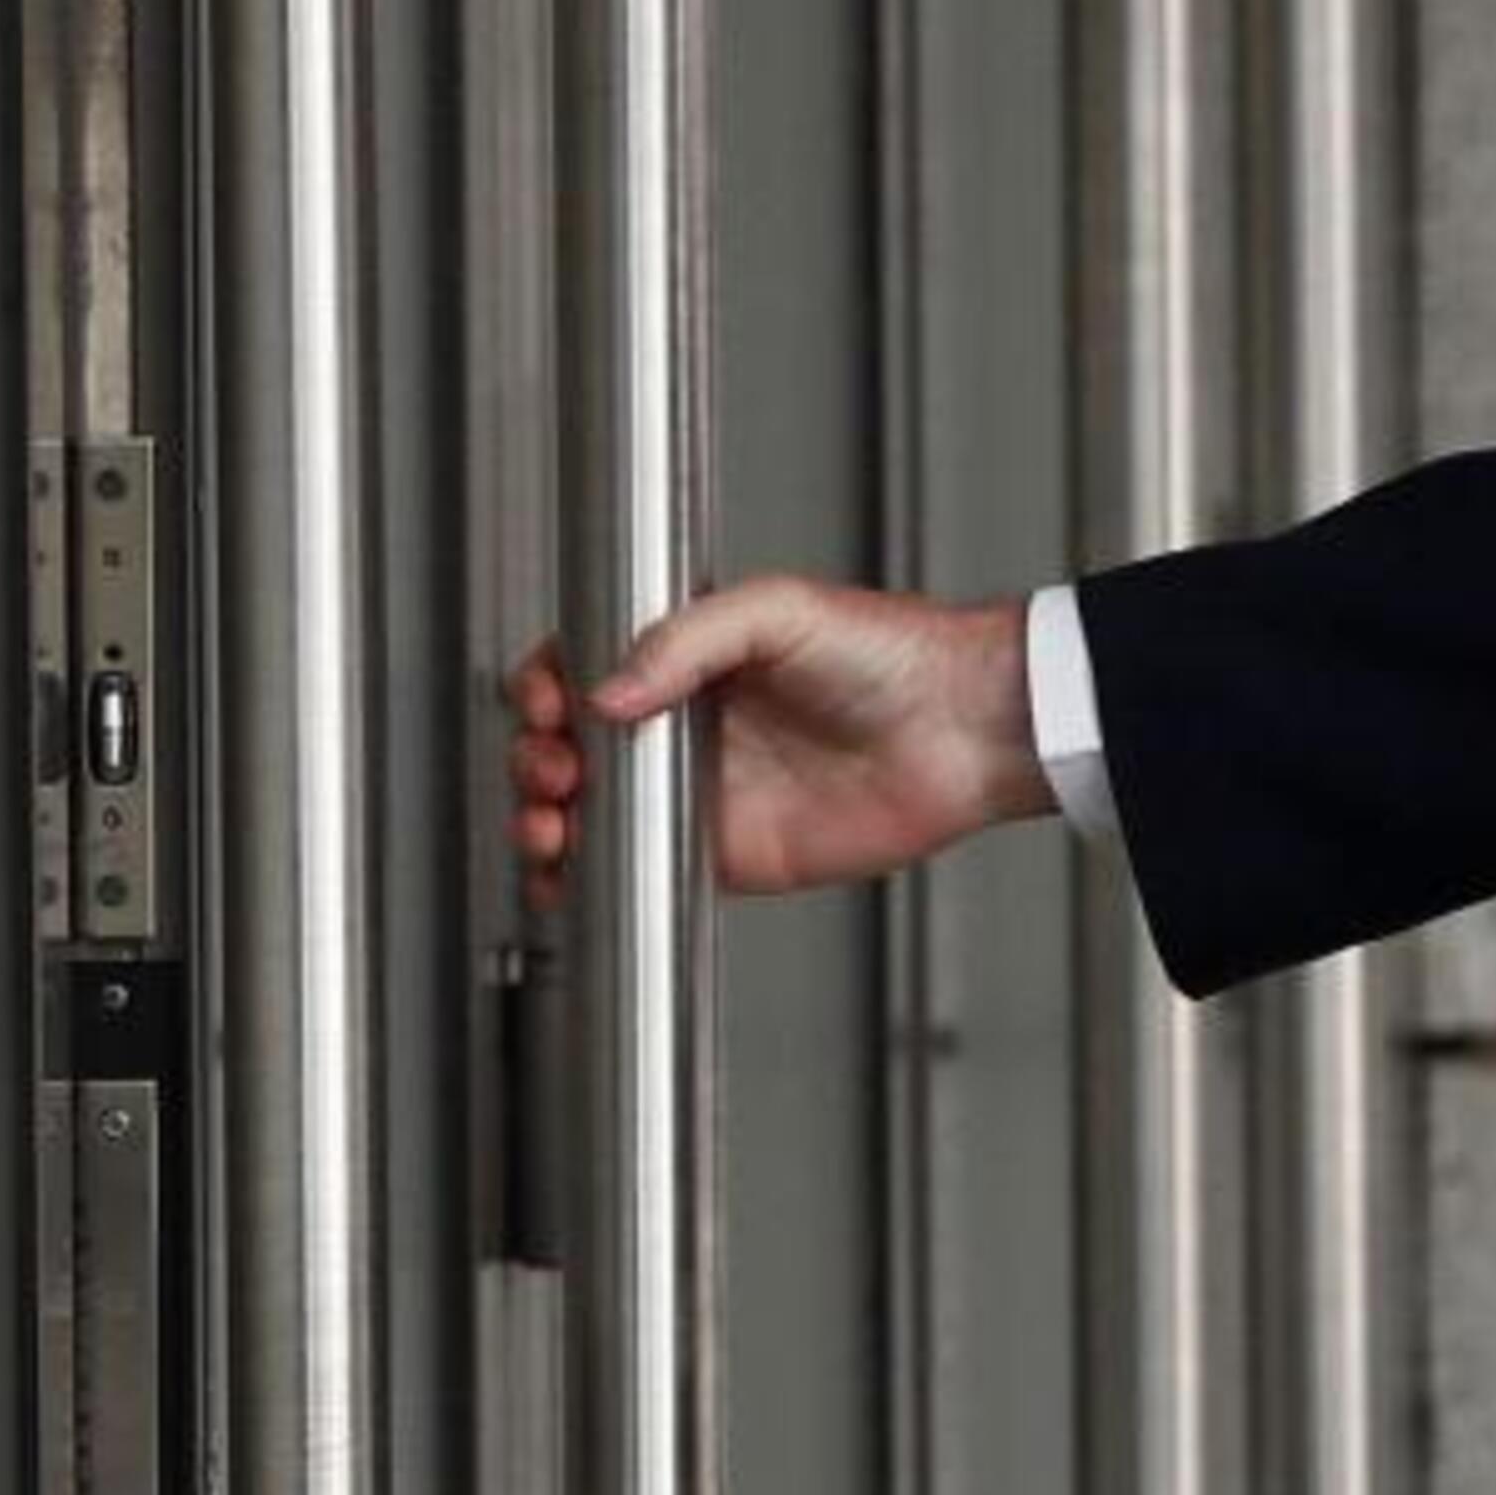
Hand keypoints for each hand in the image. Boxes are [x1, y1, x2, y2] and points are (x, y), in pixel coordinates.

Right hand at [504, 574, 1050, 909]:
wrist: (960, 728)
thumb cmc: (891, 653)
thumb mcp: (778, 611)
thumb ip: (686, 642)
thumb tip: (606, 692)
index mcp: (687, 660)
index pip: (581, 670)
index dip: (544, 688)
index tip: (545, 703)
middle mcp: (685, 726)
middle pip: (568, 746)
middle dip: (534, 759)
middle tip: (555, 767)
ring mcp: (701, 791)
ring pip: (588, 813)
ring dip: (545, 821)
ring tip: (551, 823)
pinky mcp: (726, 851)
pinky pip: (640, 872)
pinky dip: (586, 883)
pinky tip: (563, 879)